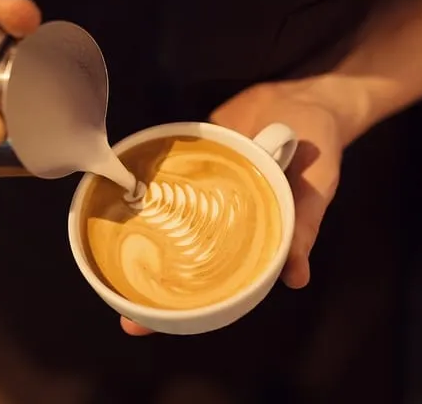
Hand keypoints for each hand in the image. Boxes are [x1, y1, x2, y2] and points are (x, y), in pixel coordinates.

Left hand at [121, 78, 354, 335]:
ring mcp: (202, 192)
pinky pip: (164, 176)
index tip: (143, 323)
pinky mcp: (193, 158)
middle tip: (119, 307)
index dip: (182, 305)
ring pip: (164, 219)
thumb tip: (296, 277)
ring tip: (104, 252)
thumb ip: (301, 227)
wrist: (305, 97)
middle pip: (178, 254)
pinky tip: (118, 193)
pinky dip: (146, 184)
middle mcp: (220, 221)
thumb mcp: (315, 190)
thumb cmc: (317, 148)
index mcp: (249, 239)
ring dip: (138, 231)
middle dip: (147, 279)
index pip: (212, 281)